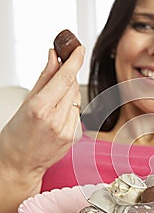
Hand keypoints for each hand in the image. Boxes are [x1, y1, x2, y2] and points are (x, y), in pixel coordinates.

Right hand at [0, 46, 84, 189]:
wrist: (19, 164)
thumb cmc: (16, 135)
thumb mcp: (26, 102)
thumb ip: (44, 78)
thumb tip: (54, 56)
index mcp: (41, 109)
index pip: (65, 78)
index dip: (74, 61)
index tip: (79, 49)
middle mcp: (57, 121)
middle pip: (72, 87)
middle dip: (67, 76)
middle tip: (59, 70)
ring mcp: (68, 131)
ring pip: (76, 99)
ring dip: (67, 94)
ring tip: (51, 104)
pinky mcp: (74, 137)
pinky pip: (77, 113)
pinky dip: (69, 109)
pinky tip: (56, 116)